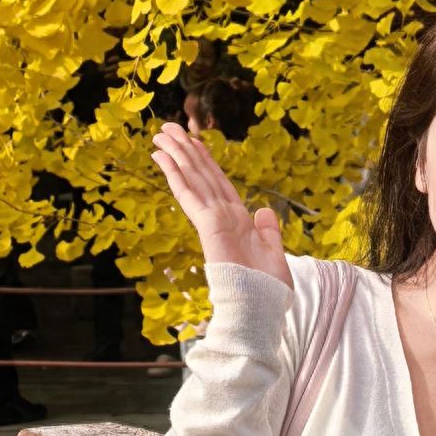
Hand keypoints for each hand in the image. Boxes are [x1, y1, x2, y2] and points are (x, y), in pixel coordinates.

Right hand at [150, 122, 291, 288]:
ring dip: (177, 155)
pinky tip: (164, 158)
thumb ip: (268, 231)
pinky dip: (177, 175)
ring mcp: (213, 219)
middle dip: (185, 150)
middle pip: (201, 174)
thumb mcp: (274, 253)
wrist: (260, 307)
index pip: (219, 183)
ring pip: (192, 179)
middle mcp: (222, 215)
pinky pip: (190, 194)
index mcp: (238, 220)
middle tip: (167, 128)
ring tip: (161, 133)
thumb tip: (263, 209)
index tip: (193, 141)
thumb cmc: (267, 288)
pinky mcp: (207, 225)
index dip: (206, 161)